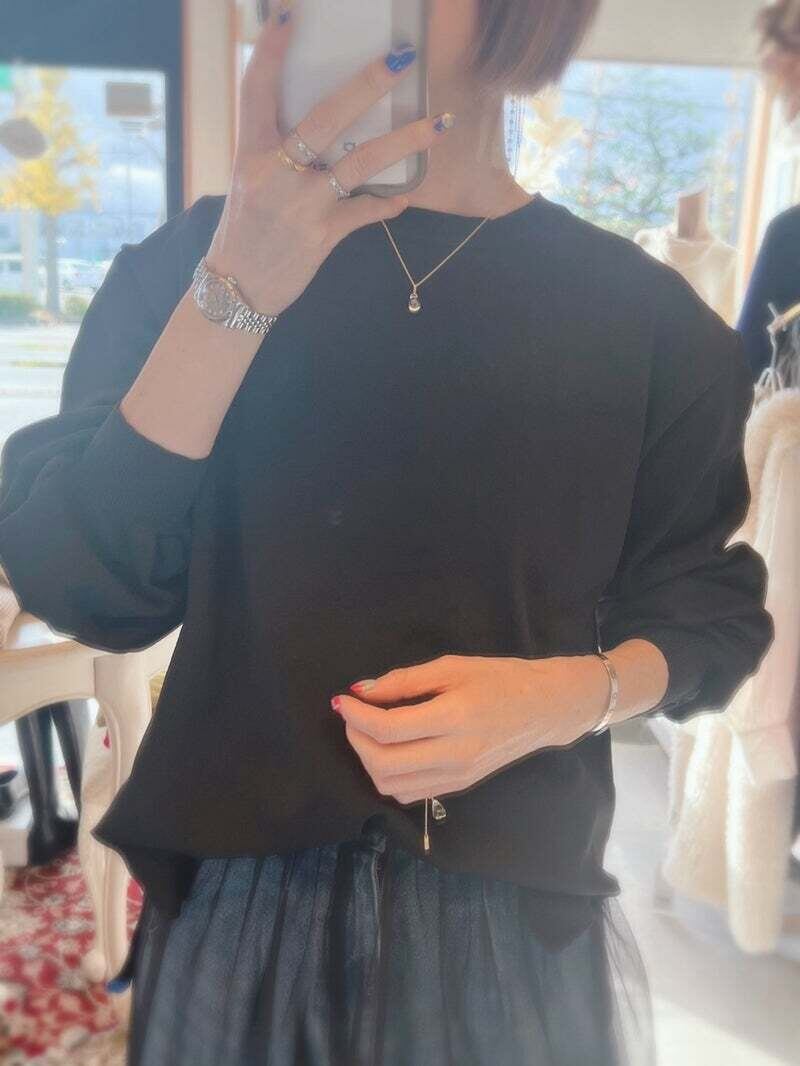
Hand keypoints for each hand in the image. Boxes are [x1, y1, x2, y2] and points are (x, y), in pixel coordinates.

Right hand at [207, 12, 452, 315]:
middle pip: (324, 118)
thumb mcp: (250, 181)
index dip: (272, 50)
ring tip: (439, 124)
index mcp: (250, 153)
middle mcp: (273, 174)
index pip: (257, 90)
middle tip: (401, 58)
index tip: (290, 13)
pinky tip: (407, 196)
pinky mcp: (321, 236)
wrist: (238, 290)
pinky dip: (388, 205)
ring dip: (404, 142)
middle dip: (366, 85)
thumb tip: (325, 120)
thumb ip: (278, 149)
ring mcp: (300, 206)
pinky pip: (365, 213)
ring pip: (360, 164)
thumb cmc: (247, 230)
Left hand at [331, 653, 608, 804]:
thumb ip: (404, 681)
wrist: (545, 708)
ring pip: (392, 787)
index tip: (342, 700)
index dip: (356, 716)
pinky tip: (389, 749)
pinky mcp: (458, 787)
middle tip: (352, 716)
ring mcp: (456, 778)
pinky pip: (409, 793)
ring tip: (368, 731)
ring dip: (368, 760)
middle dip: (356, 740)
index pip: (388, 729)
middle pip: (383, 766)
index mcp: (454, 718)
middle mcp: (454, 755)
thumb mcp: (452, 667)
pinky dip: (388, 775)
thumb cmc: (500, 678)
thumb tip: (362, 691)